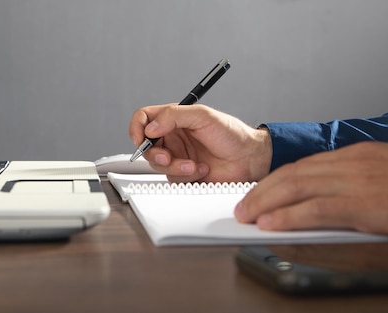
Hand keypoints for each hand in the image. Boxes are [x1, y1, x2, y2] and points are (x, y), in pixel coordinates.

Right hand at [128, 103, 271, 182]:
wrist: (249, 159)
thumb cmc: (232, 134)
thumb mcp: (203, 116)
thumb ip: (173, 116)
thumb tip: (150, 127)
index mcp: (174, 119)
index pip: (143, 119)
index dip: (137, 128)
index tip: (142, 138)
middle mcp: (172, 137)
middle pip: (146, 146)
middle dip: (155, 154)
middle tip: (169, 157)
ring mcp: (177, 155)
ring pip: (158, 165)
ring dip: (175, 167)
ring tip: (194, 164)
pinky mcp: (184, 173)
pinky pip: (172, 178)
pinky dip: (186, 175)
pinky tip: (202, 169)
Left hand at [235, 142, 387, 237]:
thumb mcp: (386, 174)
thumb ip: (355, 181)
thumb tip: (324, 197)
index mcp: (356, 156)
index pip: (303, 166)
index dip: (275, 181)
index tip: (258, 192)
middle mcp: (352, 164)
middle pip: (293, 174)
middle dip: (262, 191)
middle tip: (243, 206)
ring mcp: (358, 182)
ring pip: (297, 188)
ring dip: (266, 203)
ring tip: (247, 215)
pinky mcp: (367, 204)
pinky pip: (318, 209)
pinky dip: (290, 216)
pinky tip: (272, 224)